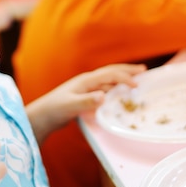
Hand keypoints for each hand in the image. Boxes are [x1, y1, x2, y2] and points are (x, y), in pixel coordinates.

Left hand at [27, 63, 145, 143]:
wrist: (42, 116)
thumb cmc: (55, 110)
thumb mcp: (71, 106)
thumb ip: (87, 101)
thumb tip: (104, 96)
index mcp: (86, 80)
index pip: (110, 75)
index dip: (125, 78)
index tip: (137, 85)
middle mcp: (88, 81)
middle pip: (111, 72)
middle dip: (127, 70)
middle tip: (144, 70)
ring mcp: (86, 88)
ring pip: (109, 80)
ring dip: (123, 78)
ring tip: (136, 79)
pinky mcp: (85, 96)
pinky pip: (105, 88)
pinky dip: (116, 88)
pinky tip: (120, 93)